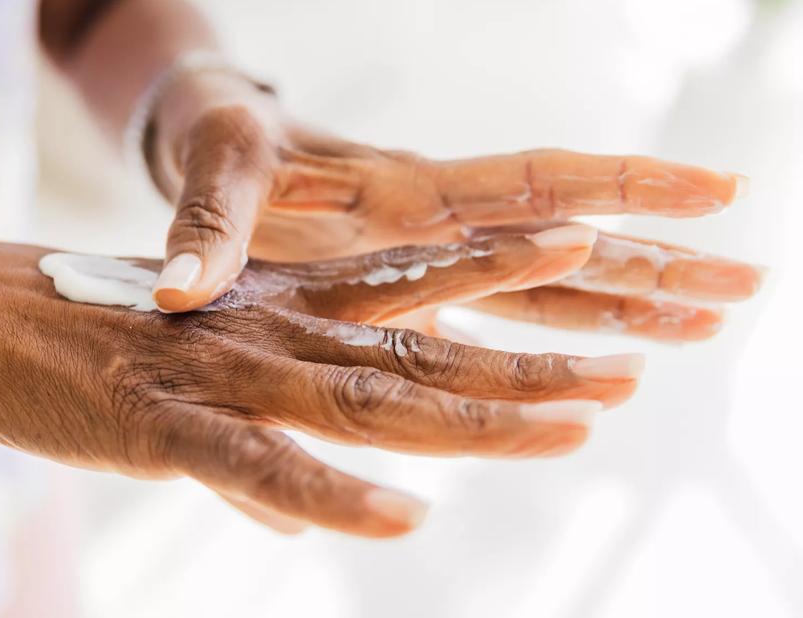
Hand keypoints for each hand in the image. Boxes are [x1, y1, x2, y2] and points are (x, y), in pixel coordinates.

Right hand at [0, 233, 639, 536]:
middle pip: (415, 350)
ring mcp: (216, 374)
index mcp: (266, 305)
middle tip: (623, 369)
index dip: (490, 268)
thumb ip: (254, 449)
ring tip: (567, 428)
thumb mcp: (179, 388)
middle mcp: (261, 329)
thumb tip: (305, 520)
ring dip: (469, 419)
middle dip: (523, 363)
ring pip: (365, 400)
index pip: (400, 282)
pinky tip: (398, 518)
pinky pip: (257, 467)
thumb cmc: (74, 341)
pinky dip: (327, 494)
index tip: (576, 251)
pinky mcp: (158, 425)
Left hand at [146, 71, 761, 340]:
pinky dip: (562, 333)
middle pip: (568, 240)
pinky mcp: (410, 288)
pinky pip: (502, 315)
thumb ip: (207, 231)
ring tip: (715, 317)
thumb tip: (178, 296)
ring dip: (630, 299)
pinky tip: (609, 357)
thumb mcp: (213, 177)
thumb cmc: (216, 146)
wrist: (210, 140)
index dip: (618, 185)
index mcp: (406, 189)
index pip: (532, 182)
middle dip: (656, 258)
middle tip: (749, 285)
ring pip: (550, 284)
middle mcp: (437, 225)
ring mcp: (430, 260)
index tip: (707, 189)